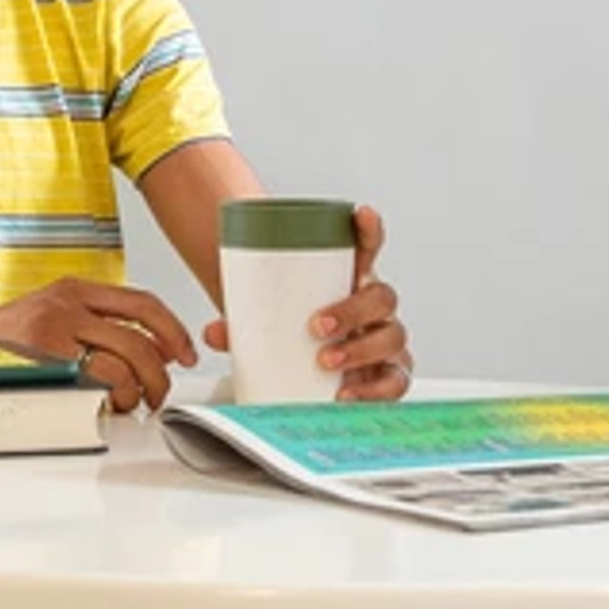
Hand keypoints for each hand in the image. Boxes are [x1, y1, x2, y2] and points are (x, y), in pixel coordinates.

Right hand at [0, 276, 199, 412]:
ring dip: (141, 388)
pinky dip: (116, 394)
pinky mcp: (45, 354)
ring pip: (126, 358)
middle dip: (161, 370)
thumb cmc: (6, 339)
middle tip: (161, 391)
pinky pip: (101, 375)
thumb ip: (100, 325)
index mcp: (76, 288)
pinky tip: (110, 403)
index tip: (185, 352)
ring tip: (134, 402)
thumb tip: (152, 351)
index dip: (172, 329)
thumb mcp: (55, 316)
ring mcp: (55, 327)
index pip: (142, 301)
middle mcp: (68, 302)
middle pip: (140, 334)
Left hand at [201, 203, 412, 401]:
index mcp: (350, 279)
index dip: (368, 229)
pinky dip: (374, 390)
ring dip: (361, 349)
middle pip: (382, 297)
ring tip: (326, 361)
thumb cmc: (295, 332)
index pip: (367, 247)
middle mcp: (374, 308)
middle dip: (353, 310)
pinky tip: (348, 395)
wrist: (310, 367)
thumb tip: (213, 332)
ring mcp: (385, 340)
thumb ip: (241, 324)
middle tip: (316, 327)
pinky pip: (395, 380)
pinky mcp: (388, 374)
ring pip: (392, 337)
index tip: (359, 214)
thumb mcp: (268, 321)